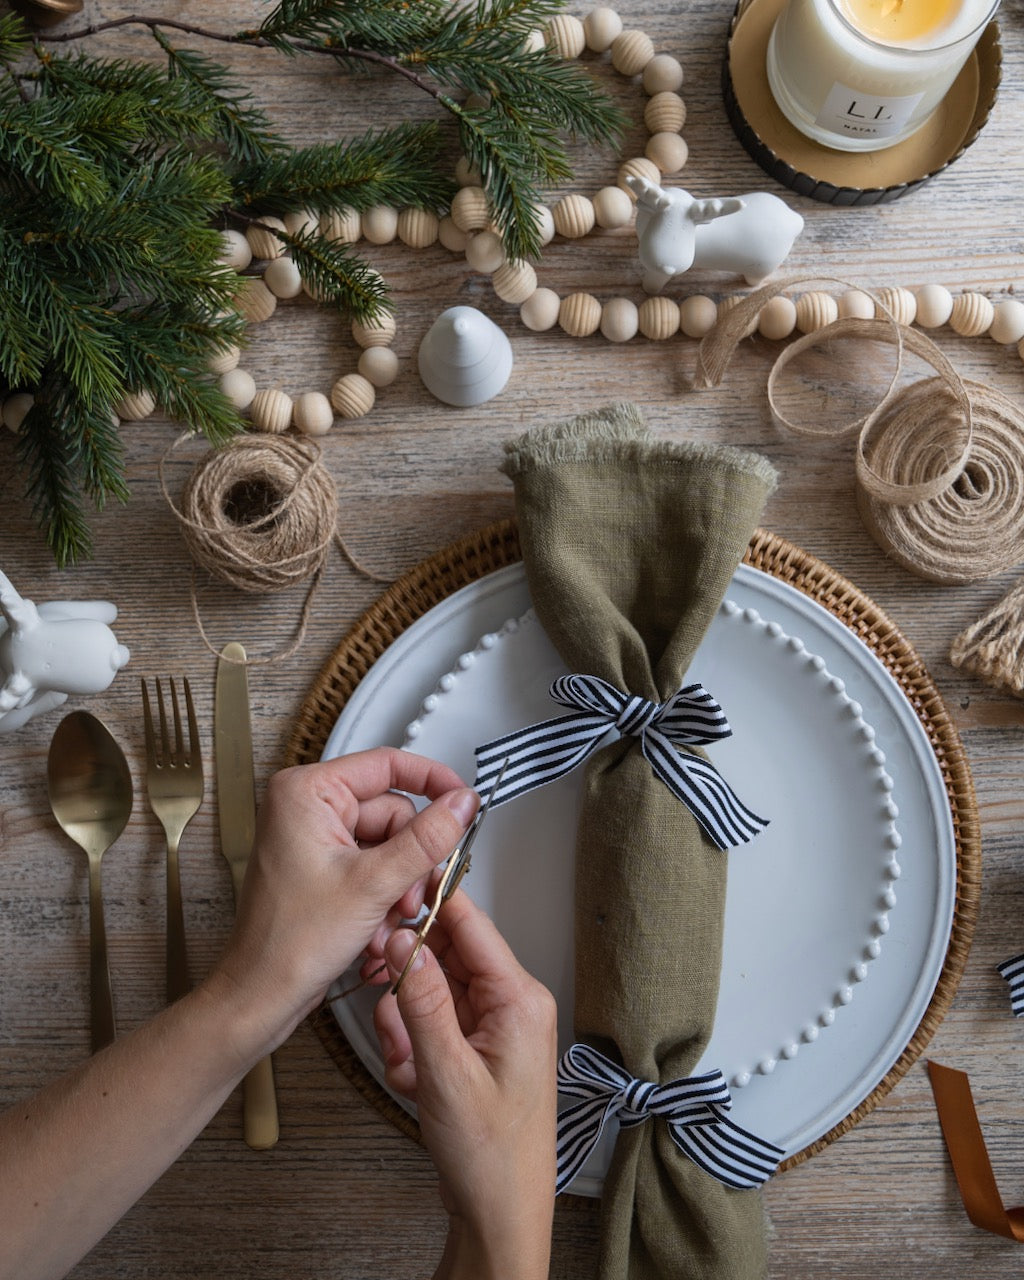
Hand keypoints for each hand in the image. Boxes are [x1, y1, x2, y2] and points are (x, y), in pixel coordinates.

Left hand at [209, 747, 478, 1049]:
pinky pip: (372, 864)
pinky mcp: (321, 864)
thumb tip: (461, 803)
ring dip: (398, 883)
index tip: (463, 799)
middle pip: (392, 811)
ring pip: (388, 843)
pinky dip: (383, 893)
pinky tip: (375, 925)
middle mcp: (306, 807)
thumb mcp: (374, 884)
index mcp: (306, 792)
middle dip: (409, 858)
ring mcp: (313, 836)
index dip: (432, 780)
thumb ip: (427, 838)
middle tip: (409, 895)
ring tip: (389, 918)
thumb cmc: (289, 943)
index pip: (386, 765)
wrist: (261, 996)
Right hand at [374, 892, 557, 1279]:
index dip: (430, 903)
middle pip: (445, 957)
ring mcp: (491, 1028)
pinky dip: (410, 1049)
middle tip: (379, 992)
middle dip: (407, 980)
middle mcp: (510, 1005)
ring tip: (407, 1064)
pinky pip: (429, 1024)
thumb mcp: (445, 1072)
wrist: (500, 1214)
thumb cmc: (492, 1155)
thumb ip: (421, 999)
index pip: (471, 924)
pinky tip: (413, 1082)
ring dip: (405, 1024)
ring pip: (430, 993)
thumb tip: (400, 939)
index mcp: (519, 999)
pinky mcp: (473, 1050)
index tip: (391, 894)